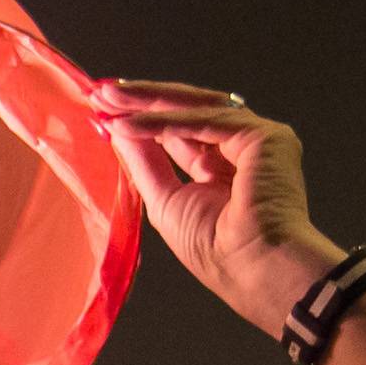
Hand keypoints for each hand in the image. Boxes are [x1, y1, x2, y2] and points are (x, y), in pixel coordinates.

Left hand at [93, 80, 344, 337]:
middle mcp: (243, 151)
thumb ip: (144, 162)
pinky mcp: (263, 136)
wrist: (254, 270)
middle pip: (187, 113)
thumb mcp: (165, 201)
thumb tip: (118, 129)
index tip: (107, 113)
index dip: (144, 121)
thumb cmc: (217, 253)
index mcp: (225, 171)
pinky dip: (164, 122)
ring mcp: (257, 140)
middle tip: (102, 94)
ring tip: (108, 99)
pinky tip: (129, 123)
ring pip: (196, 108)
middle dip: (143, 102)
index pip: (181, 133)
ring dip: (149, 102)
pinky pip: (204, 121)